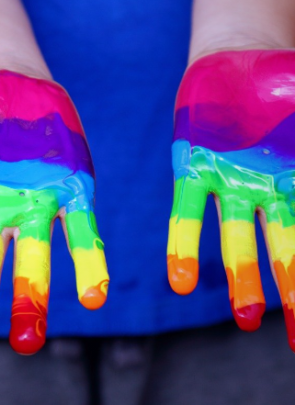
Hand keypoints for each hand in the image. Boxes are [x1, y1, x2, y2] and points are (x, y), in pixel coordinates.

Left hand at [167, 50, 294, 349]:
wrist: (237, 59)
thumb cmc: (286, 82)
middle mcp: (267, 190)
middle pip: (283, 246)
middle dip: (290, 286)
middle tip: (291, 332)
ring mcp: (229, 182)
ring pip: (238, 238)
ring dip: (242, 277)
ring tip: (245, 316)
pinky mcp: (191, 169)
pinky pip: (187, 211)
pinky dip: (184, 244)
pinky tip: (181, 281)